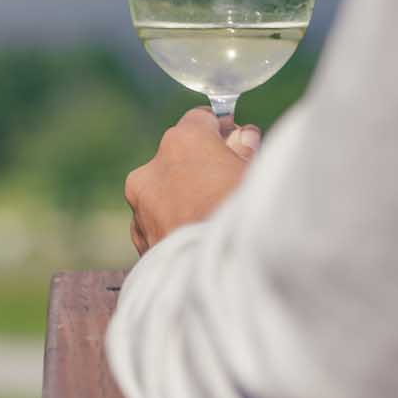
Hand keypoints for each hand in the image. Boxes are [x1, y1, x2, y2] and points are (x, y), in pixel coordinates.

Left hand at [125, 108, 261, 254]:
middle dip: (202, 166)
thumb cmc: (246, 219)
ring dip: (186, 198)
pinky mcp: (139, 238)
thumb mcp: (258, 176)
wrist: (223, 277)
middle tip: (231, 186)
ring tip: (217, 220)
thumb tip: (242, 138)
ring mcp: (140, 205)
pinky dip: (176, 225)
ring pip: (166, 191)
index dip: (221, 131)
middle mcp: (152, 167)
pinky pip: (159, 222)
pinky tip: (201, 239)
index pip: (201, 119)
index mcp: (184, 141)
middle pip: (180, 156)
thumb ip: (246, 150)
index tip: (238, 144)